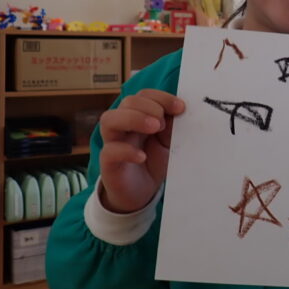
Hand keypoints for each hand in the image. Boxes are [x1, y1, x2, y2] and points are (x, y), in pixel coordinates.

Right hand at [99, 89, 185, 212]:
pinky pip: (110, 151)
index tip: (180, 108)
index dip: (161, 97)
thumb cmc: (154, 162)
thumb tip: (181, 112)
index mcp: (139, 115)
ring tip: (154, 128)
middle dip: (149, 107)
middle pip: (127, 102)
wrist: (141, 192)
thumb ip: (172, 128)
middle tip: (163, 123)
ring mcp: (113, 142)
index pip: (144, 95)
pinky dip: (126, 150)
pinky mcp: (108, 163)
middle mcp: (124, 125)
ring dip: (134, 118)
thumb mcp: (168, 143)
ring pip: (109, 119)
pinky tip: (142, 156)